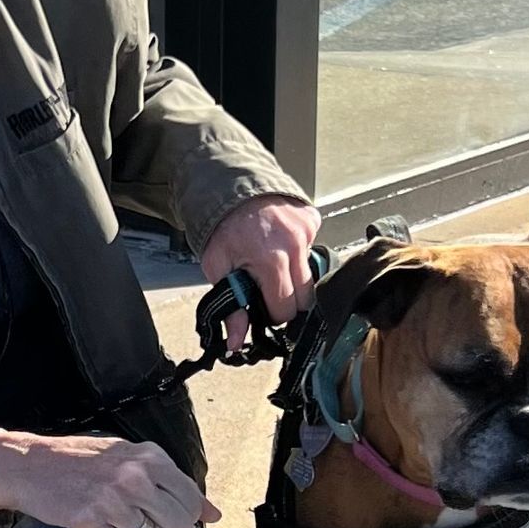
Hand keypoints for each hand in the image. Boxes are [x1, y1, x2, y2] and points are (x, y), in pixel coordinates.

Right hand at [0, 431, 219, 527]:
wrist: (30, 464)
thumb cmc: (83, 460)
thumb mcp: (131, 457)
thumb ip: (174, 483)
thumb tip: (215, 514)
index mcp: (150, 458)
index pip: (191, 501)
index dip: (182, 515)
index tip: (164, 514)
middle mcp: (135, 478)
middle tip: (142, 524)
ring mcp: (112, 501)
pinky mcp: (89, 523)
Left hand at [200, 195, 321, 350]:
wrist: (227, 184)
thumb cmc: (221, 226)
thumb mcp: (216, 267)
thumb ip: (231, 307)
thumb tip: (236, 342)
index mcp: (271, 261)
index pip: (287, 309)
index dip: (274, 314)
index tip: (263, 308)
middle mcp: (295, 245)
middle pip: (307, 296)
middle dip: (288, 299)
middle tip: (269, 290)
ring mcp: (307, 230)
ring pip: (311, 273)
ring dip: (293, 274)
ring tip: (271, 264)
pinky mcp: (312, 218)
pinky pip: (311, 247)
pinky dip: (297, 250)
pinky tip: (279, 242)